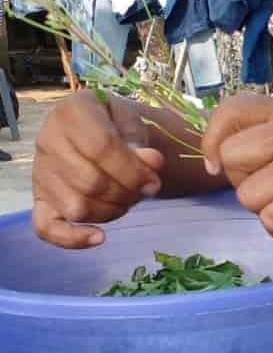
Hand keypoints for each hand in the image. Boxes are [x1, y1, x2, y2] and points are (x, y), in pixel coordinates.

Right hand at [32, 91, 164, 247]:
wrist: (99, 131)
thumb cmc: (116, 126)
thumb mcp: (132, 124)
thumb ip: (141, 143)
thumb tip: (152, 162)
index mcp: (71, 113)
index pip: (100, 147)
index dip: (132, 170)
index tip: (153, 182)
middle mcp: (47, 141)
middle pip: (89, 182)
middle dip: (126, 193)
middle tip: (144, 192)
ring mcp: (40, 173)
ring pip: (76, 208)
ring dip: (111, 212)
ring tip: (127, 201)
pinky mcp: (40, 200)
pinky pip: (46, 228)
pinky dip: (73, 239)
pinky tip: (99, 237)